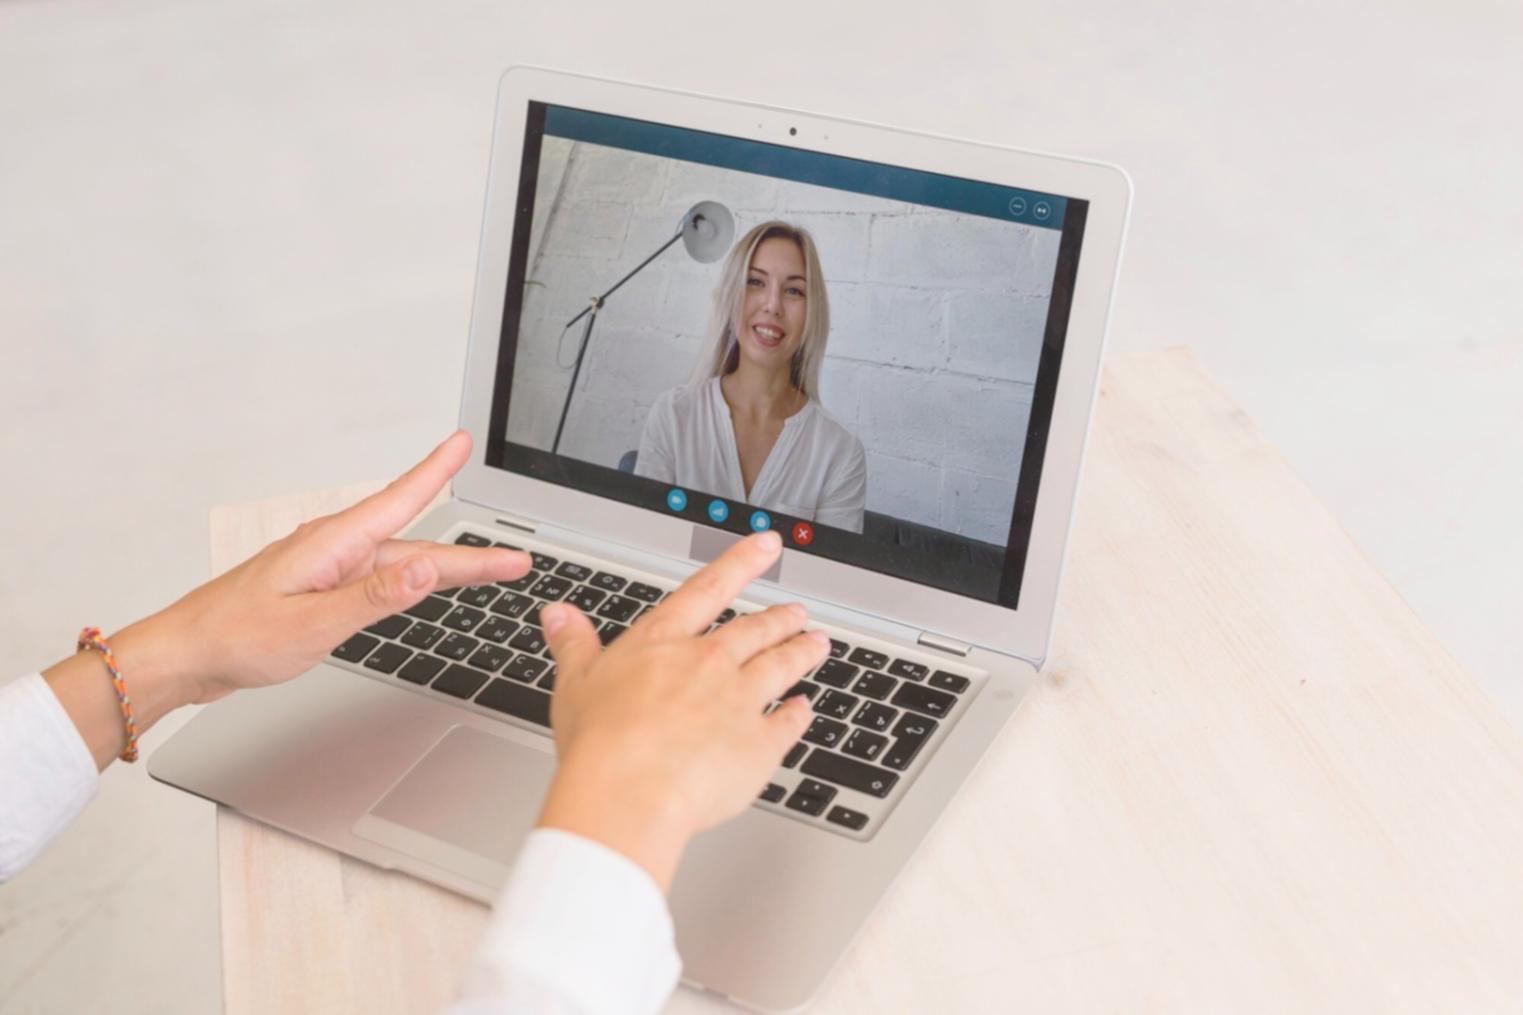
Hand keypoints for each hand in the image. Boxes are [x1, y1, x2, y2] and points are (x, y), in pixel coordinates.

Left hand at [46, 430, 529, 767]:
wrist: (184, 656)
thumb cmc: (234, 638)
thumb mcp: (312, 623)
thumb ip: (373, 597)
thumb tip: (425, 569)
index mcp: (333, 546)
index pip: (399, 501)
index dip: (436, 471)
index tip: (462, 444)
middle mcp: (334, 551)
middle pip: (416, 546)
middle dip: (470, 553)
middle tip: (516, 560)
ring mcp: (328, 571)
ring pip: (401, 566)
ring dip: (447, 570)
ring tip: (491, 573)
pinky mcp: (321, 591)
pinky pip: (379, 581)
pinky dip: (412, 582)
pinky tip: (424, 586)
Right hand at [535, 530, 826, 890]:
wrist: (631, 792)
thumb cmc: (600, 744)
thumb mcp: (575, 682)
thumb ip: (574, 644)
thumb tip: (560, 614)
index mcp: (665, 643)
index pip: (709, 589)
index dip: (742, 562)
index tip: (767, 544)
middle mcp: (709, 663)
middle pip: (755, 630)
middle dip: (780, 617)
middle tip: (798, 610)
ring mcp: (740, 701)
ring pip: (781, 666)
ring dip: (801, 652)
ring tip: (818, 644)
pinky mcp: (759, 744)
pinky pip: (788, 722)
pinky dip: (800, 713)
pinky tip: (806, 708)